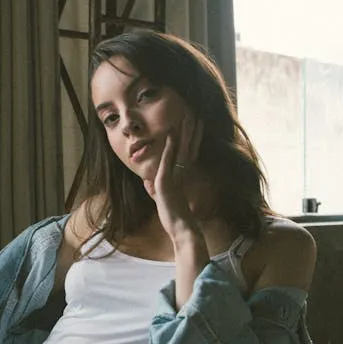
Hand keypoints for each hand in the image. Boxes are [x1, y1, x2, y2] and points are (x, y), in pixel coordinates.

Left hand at [143, 112, 203, 238]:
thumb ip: (154, 189)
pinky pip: (168, 160)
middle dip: (191, 130)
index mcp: (181, 176)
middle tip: (195, 113)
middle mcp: (181, 174)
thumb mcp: (160, 200)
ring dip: (184, 132)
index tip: (194, 125)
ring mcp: (175, 177)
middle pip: (188, 147)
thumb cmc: (173, 218)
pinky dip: (169, 147)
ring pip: (181, 149)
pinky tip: (170, 133)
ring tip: (189, 116)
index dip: (191, 139)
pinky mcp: (167, 182)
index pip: (186, 153)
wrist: (182, 230)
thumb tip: (146, 182)